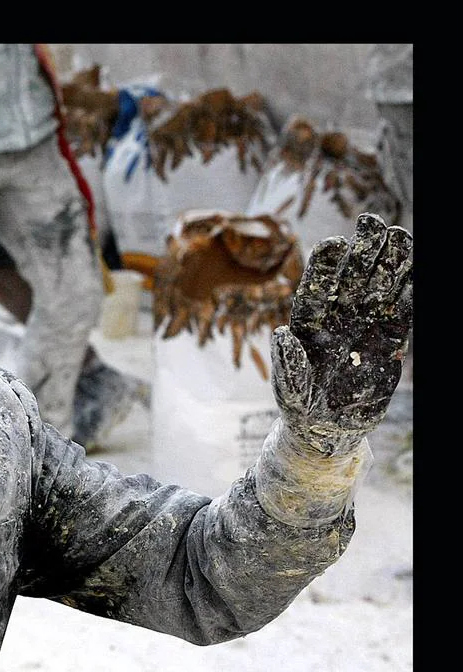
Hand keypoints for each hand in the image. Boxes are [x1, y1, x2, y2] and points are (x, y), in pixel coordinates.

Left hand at [270, 213, 411, 457]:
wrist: (328, 427)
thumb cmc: (302, 407)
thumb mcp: (291, 392)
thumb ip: (288, 365)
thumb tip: (280, 335)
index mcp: (307, 326)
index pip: (316, 291)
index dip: (325, 267)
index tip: (335, 242)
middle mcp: (336, 321)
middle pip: (351, 280)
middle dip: (363, 252)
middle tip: (374, 221)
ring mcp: (363, 327)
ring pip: (379, 289)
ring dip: (390, 263)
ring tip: (400, 233)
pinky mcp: (387, 341)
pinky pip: (400, 313)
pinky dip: (408, 293)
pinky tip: (414, 270)